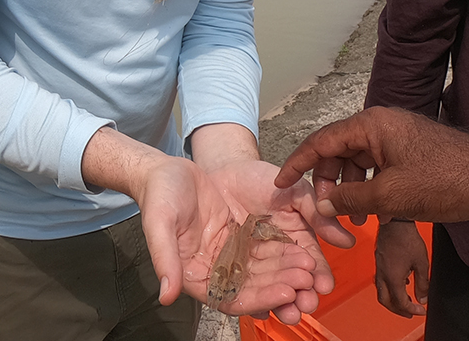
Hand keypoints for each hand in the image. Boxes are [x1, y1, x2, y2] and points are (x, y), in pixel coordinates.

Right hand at [134, 155, 321, 318]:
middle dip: (282, 285)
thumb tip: (166, 296)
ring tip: (310, 266)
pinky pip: (267, 249)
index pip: (231, 298)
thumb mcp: (159, 224)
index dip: (260, 298)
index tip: (285, 292)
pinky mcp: (241, 237)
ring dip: (287, 271)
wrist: (167, 171)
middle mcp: (216, 270)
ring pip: (265, 270)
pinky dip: (284, 253)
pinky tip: (302, 251)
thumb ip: (164, 259)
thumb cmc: (159, 196)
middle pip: (255, 287)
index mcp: (194, 276)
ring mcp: (230, 254)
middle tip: (307, 278)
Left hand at [206, 159, 355, 323]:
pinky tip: (260, 308)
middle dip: (300, 294)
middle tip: (306, 303)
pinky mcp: (225, 267)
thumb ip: (318, 215)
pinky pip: (237, 288)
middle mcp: (274, 256)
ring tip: (288, 311)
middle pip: (289, 281)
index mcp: (295, 240)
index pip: (310, 263)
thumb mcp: (295, 192)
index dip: (319, 275)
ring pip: (266, 288)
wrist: (224, 169)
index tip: (324, 285)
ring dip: (279, 302)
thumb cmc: (260, 178)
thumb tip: (347, 241)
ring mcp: (250, 262)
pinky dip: (249, 300)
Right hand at [273, 106, 468, 224]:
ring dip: (351, 189)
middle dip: (327, 182)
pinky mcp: (409, 150)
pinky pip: (377, 166)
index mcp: (371, 124)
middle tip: (325, 211)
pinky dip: (370, 188)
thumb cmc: (444, 183)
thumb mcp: (390, 196)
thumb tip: (320, 203)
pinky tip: (375, 214)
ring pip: (357, 161)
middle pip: (337, 150)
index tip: (280, 183)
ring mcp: (396, 136)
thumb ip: (349, 199)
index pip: (320, 141)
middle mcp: (380, 124)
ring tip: (355, 220)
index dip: (297, 163)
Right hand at [374, 221, 428, 317]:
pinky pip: (380, 281)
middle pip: (386, 302)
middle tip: (410, 313)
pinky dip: (390, 288)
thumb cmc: (407, 239)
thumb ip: (423, 284)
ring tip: (405, 301)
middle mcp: (382, 275)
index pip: (400, 303)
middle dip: (399, 311)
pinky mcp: (378, 261)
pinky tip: (401, 283)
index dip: (412, 310)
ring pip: (381, 292)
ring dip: (393, 301)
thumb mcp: (422, 263)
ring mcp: (378, 268)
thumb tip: (423, 298)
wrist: (395, 222)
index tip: (421, 310)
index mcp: (393, 278)